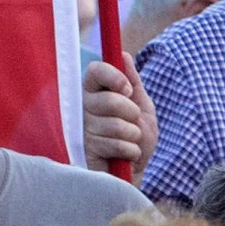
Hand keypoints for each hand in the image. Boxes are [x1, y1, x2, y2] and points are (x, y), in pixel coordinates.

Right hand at [79, 58, 148, 173]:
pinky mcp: (86, 150)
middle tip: (132, 122)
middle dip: (133, 114)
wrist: (133, 170)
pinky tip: (123, 156)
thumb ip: (133, 82)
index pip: (95, 71)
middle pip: (112, 100)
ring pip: (117, 125)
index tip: (127, 89)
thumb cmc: (135, 137)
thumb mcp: (142, 106)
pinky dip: (131, 151)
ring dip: (134, 137)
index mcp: (95, 92)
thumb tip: (123, 55)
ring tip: (129, 142)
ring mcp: (83, 129)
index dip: (113, 77)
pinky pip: (117, 145)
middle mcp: (84, 107)